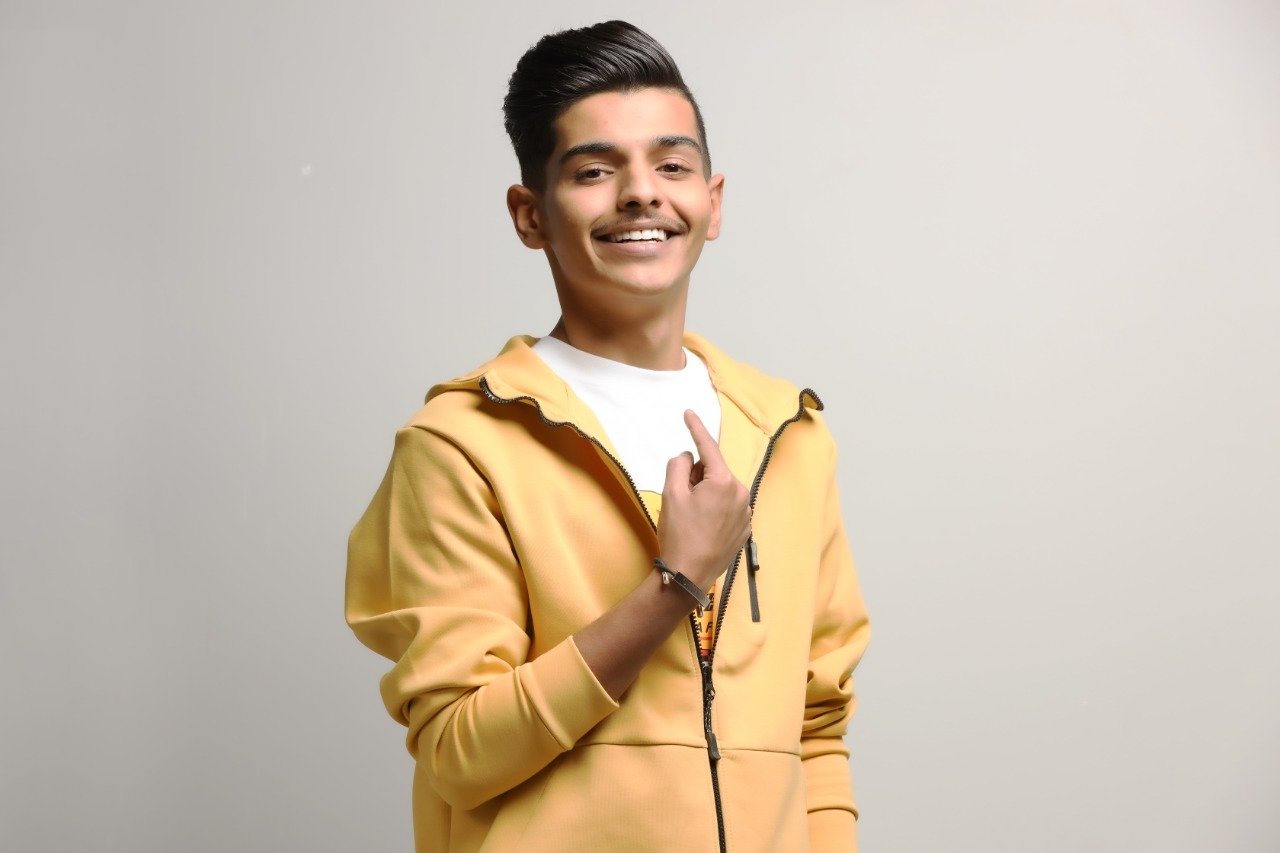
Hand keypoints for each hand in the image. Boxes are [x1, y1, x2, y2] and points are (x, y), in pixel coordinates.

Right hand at [656, 410, 751, 589]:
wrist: (689, 575)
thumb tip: (688, 457)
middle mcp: (741, 493)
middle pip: (714, 470)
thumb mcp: (671, 494)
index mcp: (724, 481)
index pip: (708, 447)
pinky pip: (728, 507)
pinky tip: (702, 528)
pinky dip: (714, 510)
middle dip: (697, 476)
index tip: (688, 413)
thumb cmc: (679, 534)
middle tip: (681, 497)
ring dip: (706, 493)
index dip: (695, 428)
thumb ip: (679, 465)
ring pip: (721, 489)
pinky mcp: (745, 529)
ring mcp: (746, 513)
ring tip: (691, 517)